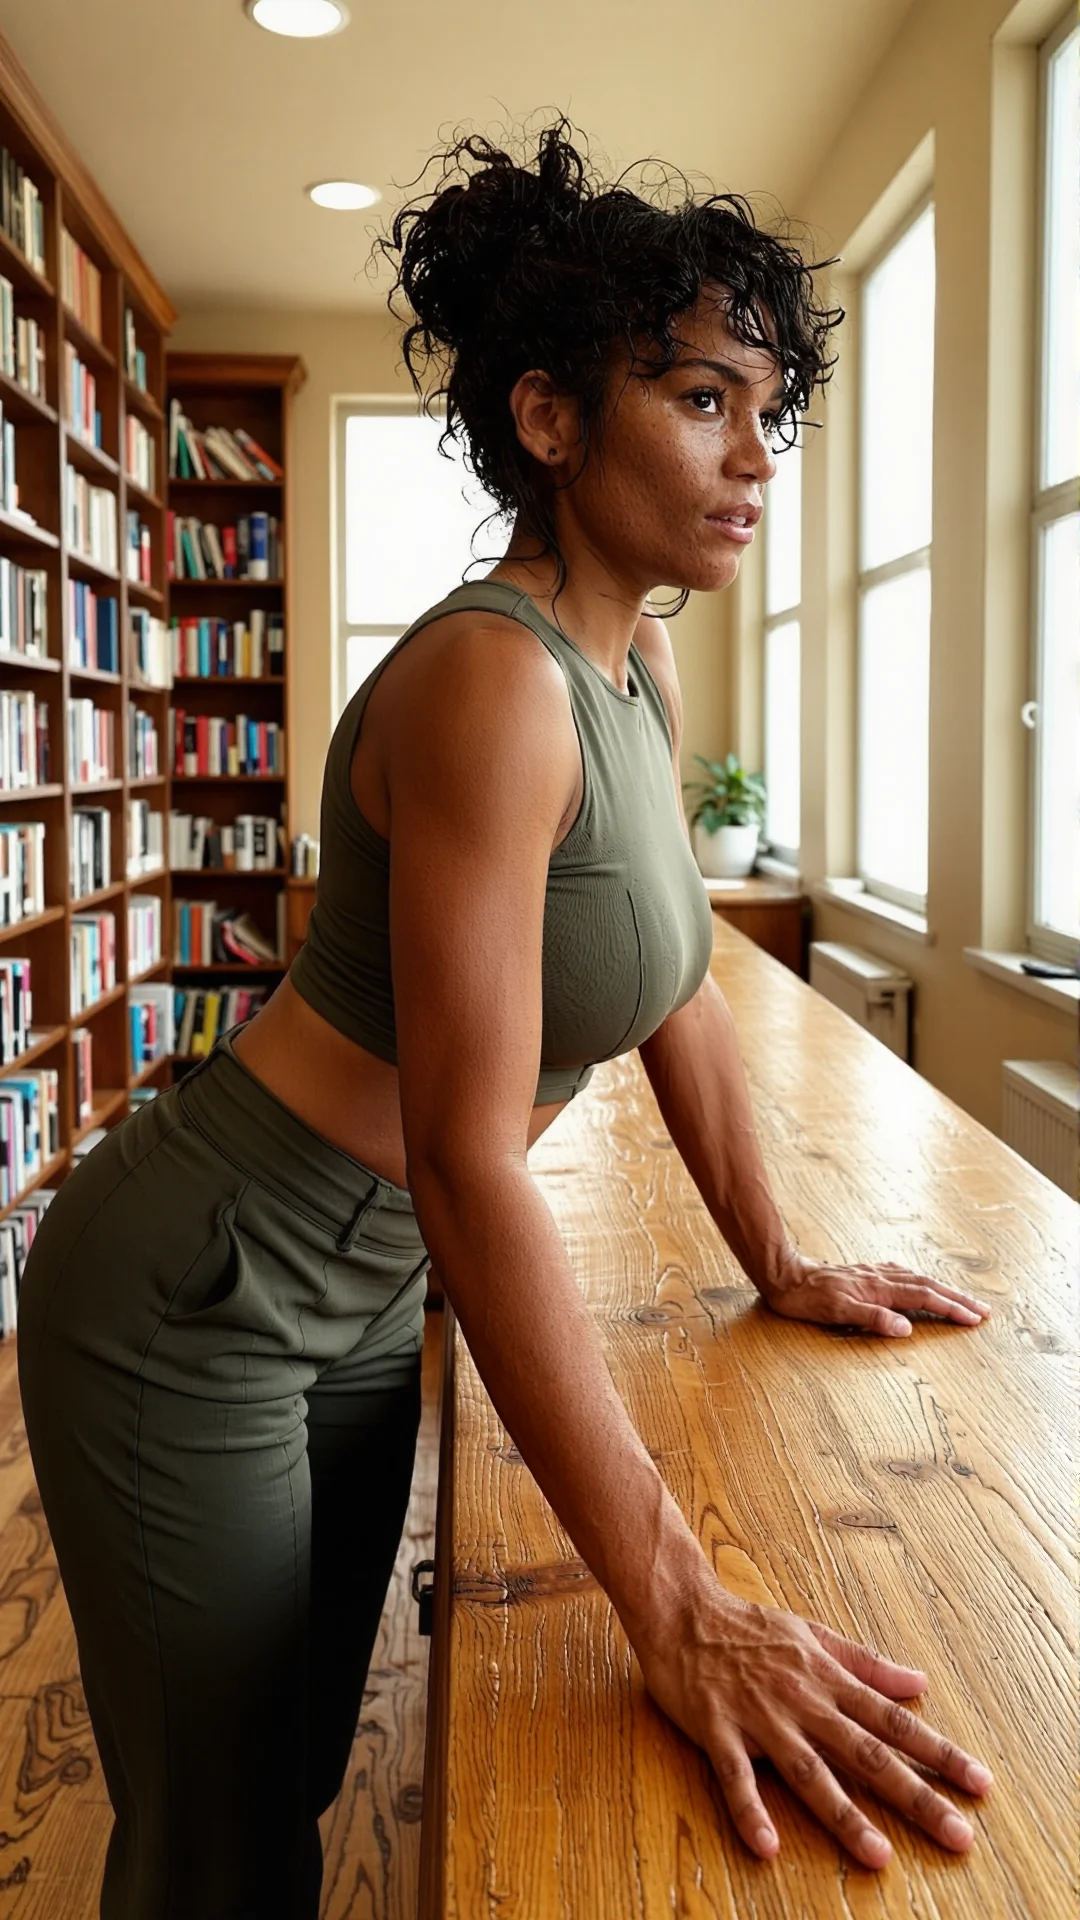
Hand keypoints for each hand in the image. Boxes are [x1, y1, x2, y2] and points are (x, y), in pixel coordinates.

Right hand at [635, 1588, 992, 1866]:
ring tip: (879, 1855)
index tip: (980, 1784)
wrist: (683, 1609)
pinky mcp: (718, 1730)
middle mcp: (804, 1700)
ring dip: (845, 1814)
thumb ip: (865, 1662)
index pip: (895, 1721)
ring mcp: (762, 1718)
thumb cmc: (749, 1626)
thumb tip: (917, 1680)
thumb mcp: (814, 1634)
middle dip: (916, 1795)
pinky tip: (767, 1845)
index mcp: (829, 1679)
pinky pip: (736, 1777)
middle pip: (868, 1753)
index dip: (940, 1752)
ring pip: (810, 1771)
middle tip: (958, 1835)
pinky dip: (751, 1811)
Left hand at [759, 1251, 992, 1337]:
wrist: (784, 1276)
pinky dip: (920, 1280)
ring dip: (943, 1288)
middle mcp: (881, 1277)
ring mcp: (874, 1274)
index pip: (925, 1298)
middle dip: (958, 1298)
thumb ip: (873, 1319)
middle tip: (984, 1310)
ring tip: (962, 1298)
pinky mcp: (865, 1274)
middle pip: (928, 1285)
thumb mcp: (837, 1313)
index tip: (975, 1319)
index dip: (951, 1309)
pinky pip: (902, 1274)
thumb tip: (907, 1328)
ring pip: (918, 1278)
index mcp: (879, 1288)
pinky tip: (920, 1282)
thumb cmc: (807, 1299)